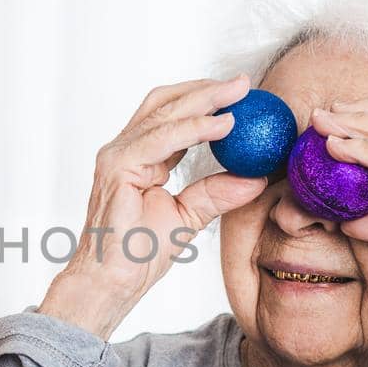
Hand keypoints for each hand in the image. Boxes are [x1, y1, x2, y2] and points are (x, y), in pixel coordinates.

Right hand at [40, 77, 268, 338]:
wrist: (111, 282)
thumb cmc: (139, 254)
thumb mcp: (189, 216)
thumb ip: (217, 193)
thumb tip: (256, 178)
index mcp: (138, 158)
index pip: (170, 115)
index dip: (204, 99)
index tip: (241, 94)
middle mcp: (123, 150)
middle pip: (165, 103)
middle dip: (206, 89)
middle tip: (243, 83)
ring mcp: (117, 156)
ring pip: (163, 113)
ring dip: (203, 100)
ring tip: (237, 96)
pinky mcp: (117, 168)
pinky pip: (161, 139)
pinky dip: (193, 128)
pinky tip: (221, 126)